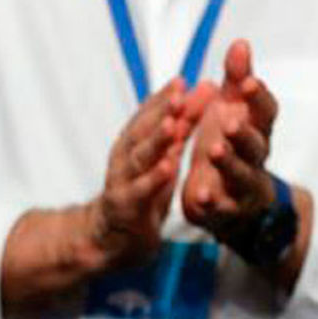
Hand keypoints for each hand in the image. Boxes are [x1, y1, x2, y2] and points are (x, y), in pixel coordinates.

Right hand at [87, 78, 213, 269]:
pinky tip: (168, 167)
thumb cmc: (141, 191)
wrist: (113, 236)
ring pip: (138, 157)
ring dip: (155, 140)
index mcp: (133, 142)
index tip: (182, 81)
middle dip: (160, 111)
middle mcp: (124, 157)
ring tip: (172, 124)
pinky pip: (140, 190)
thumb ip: (183, 124)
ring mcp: (122, 181)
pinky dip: (153, 178)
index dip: (163, 98)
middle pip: (141, 130)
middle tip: (179, 95)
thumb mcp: (164, 154)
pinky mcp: (125, 205)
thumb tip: (204, 88)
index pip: (148, 115)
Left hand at [183, 39, 278, 235]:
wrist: (237, 199)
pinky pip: (221, 207)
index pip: (265, 112)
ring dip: (228, 163)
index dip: (258, 97)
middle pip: (256, 144)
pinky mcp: (226, 208)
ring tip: (214, 151)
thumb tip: (240, 43)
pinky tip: (200, 196)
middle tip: (230, 121)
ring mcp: (243, 185)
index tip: (248, 81)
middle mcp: (255, 157)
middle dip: (244, 132)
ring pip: (241, 174)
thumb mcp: (233, 110)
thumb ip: (236, 80)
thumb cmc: (233, 146)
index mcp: (256, 130)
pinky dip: (212, 202)